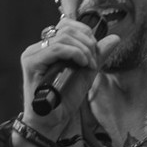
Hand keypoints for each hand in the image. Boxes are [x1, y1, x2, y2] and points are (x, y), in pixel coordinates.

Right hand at [19, 17, 119, 137]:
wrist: (51, 122)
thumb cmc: (64, 100)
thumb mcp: (86, 73)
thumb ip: (98, 55)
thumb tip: (115, 37)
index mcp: (48, 47)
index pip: (67, 25)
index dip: (85, 33)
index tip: (94, 52)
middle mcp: (37, 47)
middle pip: (67, 28)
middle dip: (87, 42)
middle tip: (93, 61)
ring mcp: (32, 54)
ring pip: (63, 37)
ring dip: (84, 50)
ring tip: (89, 66)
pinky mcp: (31, 63)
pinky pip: (56, 48)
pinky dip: (75, 53)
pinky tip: (82, 64)